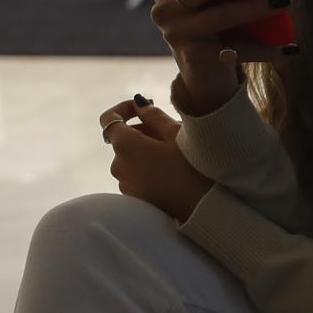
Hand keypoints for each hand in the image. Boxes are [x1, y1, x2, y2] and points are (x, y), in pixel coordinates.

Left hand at [98, 97, 215, 221]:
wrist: (202, 209)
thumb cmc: (192, 168)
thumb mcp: (176, 134)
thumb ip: (153, 115)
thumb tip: (139, 103)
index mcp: (125, 145)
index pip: (109, 118)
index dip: (123, 108)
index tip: (142, 107)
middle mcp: (118, 165)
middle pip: (123, 139)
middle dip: (142, 131)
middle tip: (171, 133)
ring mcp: (124, 185)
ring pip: (130, 158)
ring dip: (146, 151)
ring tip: (174, 154)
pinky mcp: (134, 199)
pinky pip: (135, 175)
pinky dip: (148, 168)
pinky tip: (171, 172)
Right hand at [148, 0, 296, 110]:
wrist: (203, 71)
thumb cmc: (210, 18)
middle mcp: (166, 12)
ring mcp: (180, 37)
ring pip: (221, 17)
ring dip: (255, 8)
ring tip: (284, 0)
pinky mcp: (201, 59)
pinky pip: (239, 50)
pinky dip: (268, 49)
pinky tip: (291, 47)